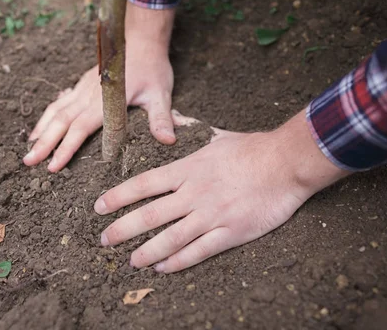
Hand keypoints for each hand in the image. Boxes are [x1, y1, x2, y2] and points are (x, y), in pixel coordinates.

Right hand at [24, 2, 176, 171]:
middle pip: (61, 121)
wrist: (141, 40)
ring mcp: (82, 88)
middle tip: (27, 162)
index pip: (80, 127)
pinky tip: (40, 128)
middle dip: (44, 143)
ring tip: (28, 149)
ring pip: (56, 111)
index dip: (66, 147)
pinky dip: (46, 117)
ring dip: (41, 130)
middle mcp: (88, 94)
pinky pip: (59, 102)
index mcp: (104, 100)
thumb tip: (168, 140)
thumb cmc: (152, 68)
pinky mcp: (81, 85)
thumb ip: (161, 117)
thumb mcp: (161, 93)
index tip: (52, 165)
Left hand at [94, 110, 348, 272]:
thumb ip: (190, 130)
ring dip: (146, 252)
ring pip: (170, 238)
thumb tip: (173, 119)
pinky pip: (198, 251)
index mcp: (187, 170)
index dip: (118, 197)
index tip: (99, 207)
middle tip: (104, 240)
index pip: (143, 185)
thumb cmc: (252, 148)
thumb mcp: (216, 136)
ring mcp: (211, 214)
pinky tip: (163, 267)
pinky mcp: (231, 232)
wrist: (286, 163)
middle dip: (122, 229)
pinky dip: (178, 261)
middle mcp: (194, 193)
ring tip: (130, 261)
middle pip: (149, 215)